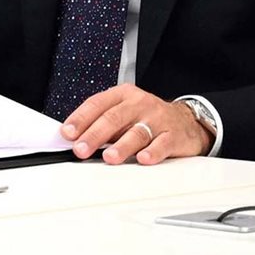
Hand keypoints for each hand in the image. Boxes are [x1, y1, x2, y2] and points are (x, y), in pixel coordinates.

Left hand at [60, 83, 210, 164]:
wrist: (186, 121)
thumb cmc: (148, 118)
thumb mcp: (123, 113)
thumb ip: (99, 123)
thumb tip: (71, 138)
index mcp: (124, 95)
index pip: (98, 103)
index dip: (81, 118)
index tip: (67, 133)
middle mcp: (141, 104)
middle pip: (114, 118)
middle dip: (95, 134)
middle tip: (81, 149)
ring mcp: (158, 119)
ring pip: (137, 132)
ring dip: (122, 146)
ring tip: (109, 157)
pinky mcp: (173, 135)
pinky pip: (162, 144)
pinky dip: (153, 151)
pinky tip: (143, 158)